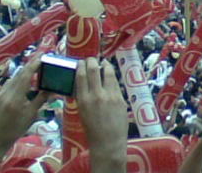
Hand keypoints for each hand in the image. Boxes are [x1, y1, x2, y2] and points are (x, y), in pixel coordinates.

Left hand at [0, 56, 46, 172]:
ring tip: (35, 66)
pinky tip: (24, 80)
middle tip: (42, 56)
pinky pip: (9, 83)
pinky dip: (18, 79)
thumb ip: (40, 100)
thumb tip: (52, 88)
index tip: (43, 55)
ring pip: (14, 78)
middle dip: (31, 64)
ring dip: (24, 71)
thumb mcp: (29, 116)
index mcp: (15, 97)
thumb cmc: (13, 131)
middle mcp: (6, 92)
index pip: (26, 75)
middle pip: (20, 73)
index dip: (35, 63)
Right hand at [76, 57, 126, 172]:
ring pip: (108, 72)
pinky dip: (112, 77)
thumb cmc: (92, 130)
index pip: (81, 76)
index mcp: (83, 100)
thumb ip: (82, 97)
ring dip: (105, 65)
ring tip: (104, 63)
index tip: (80, 62)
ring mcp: (110, 95)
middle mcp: (96, 95)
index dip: (81, 66)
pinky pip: (115, 83)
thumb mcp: (81, 113)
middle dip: (92, 61)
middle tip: (91, 59)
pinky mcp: (120, 98)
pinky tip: (110, 75)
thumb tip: (81, 83)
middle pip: (93, 69)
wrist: (108, 142)